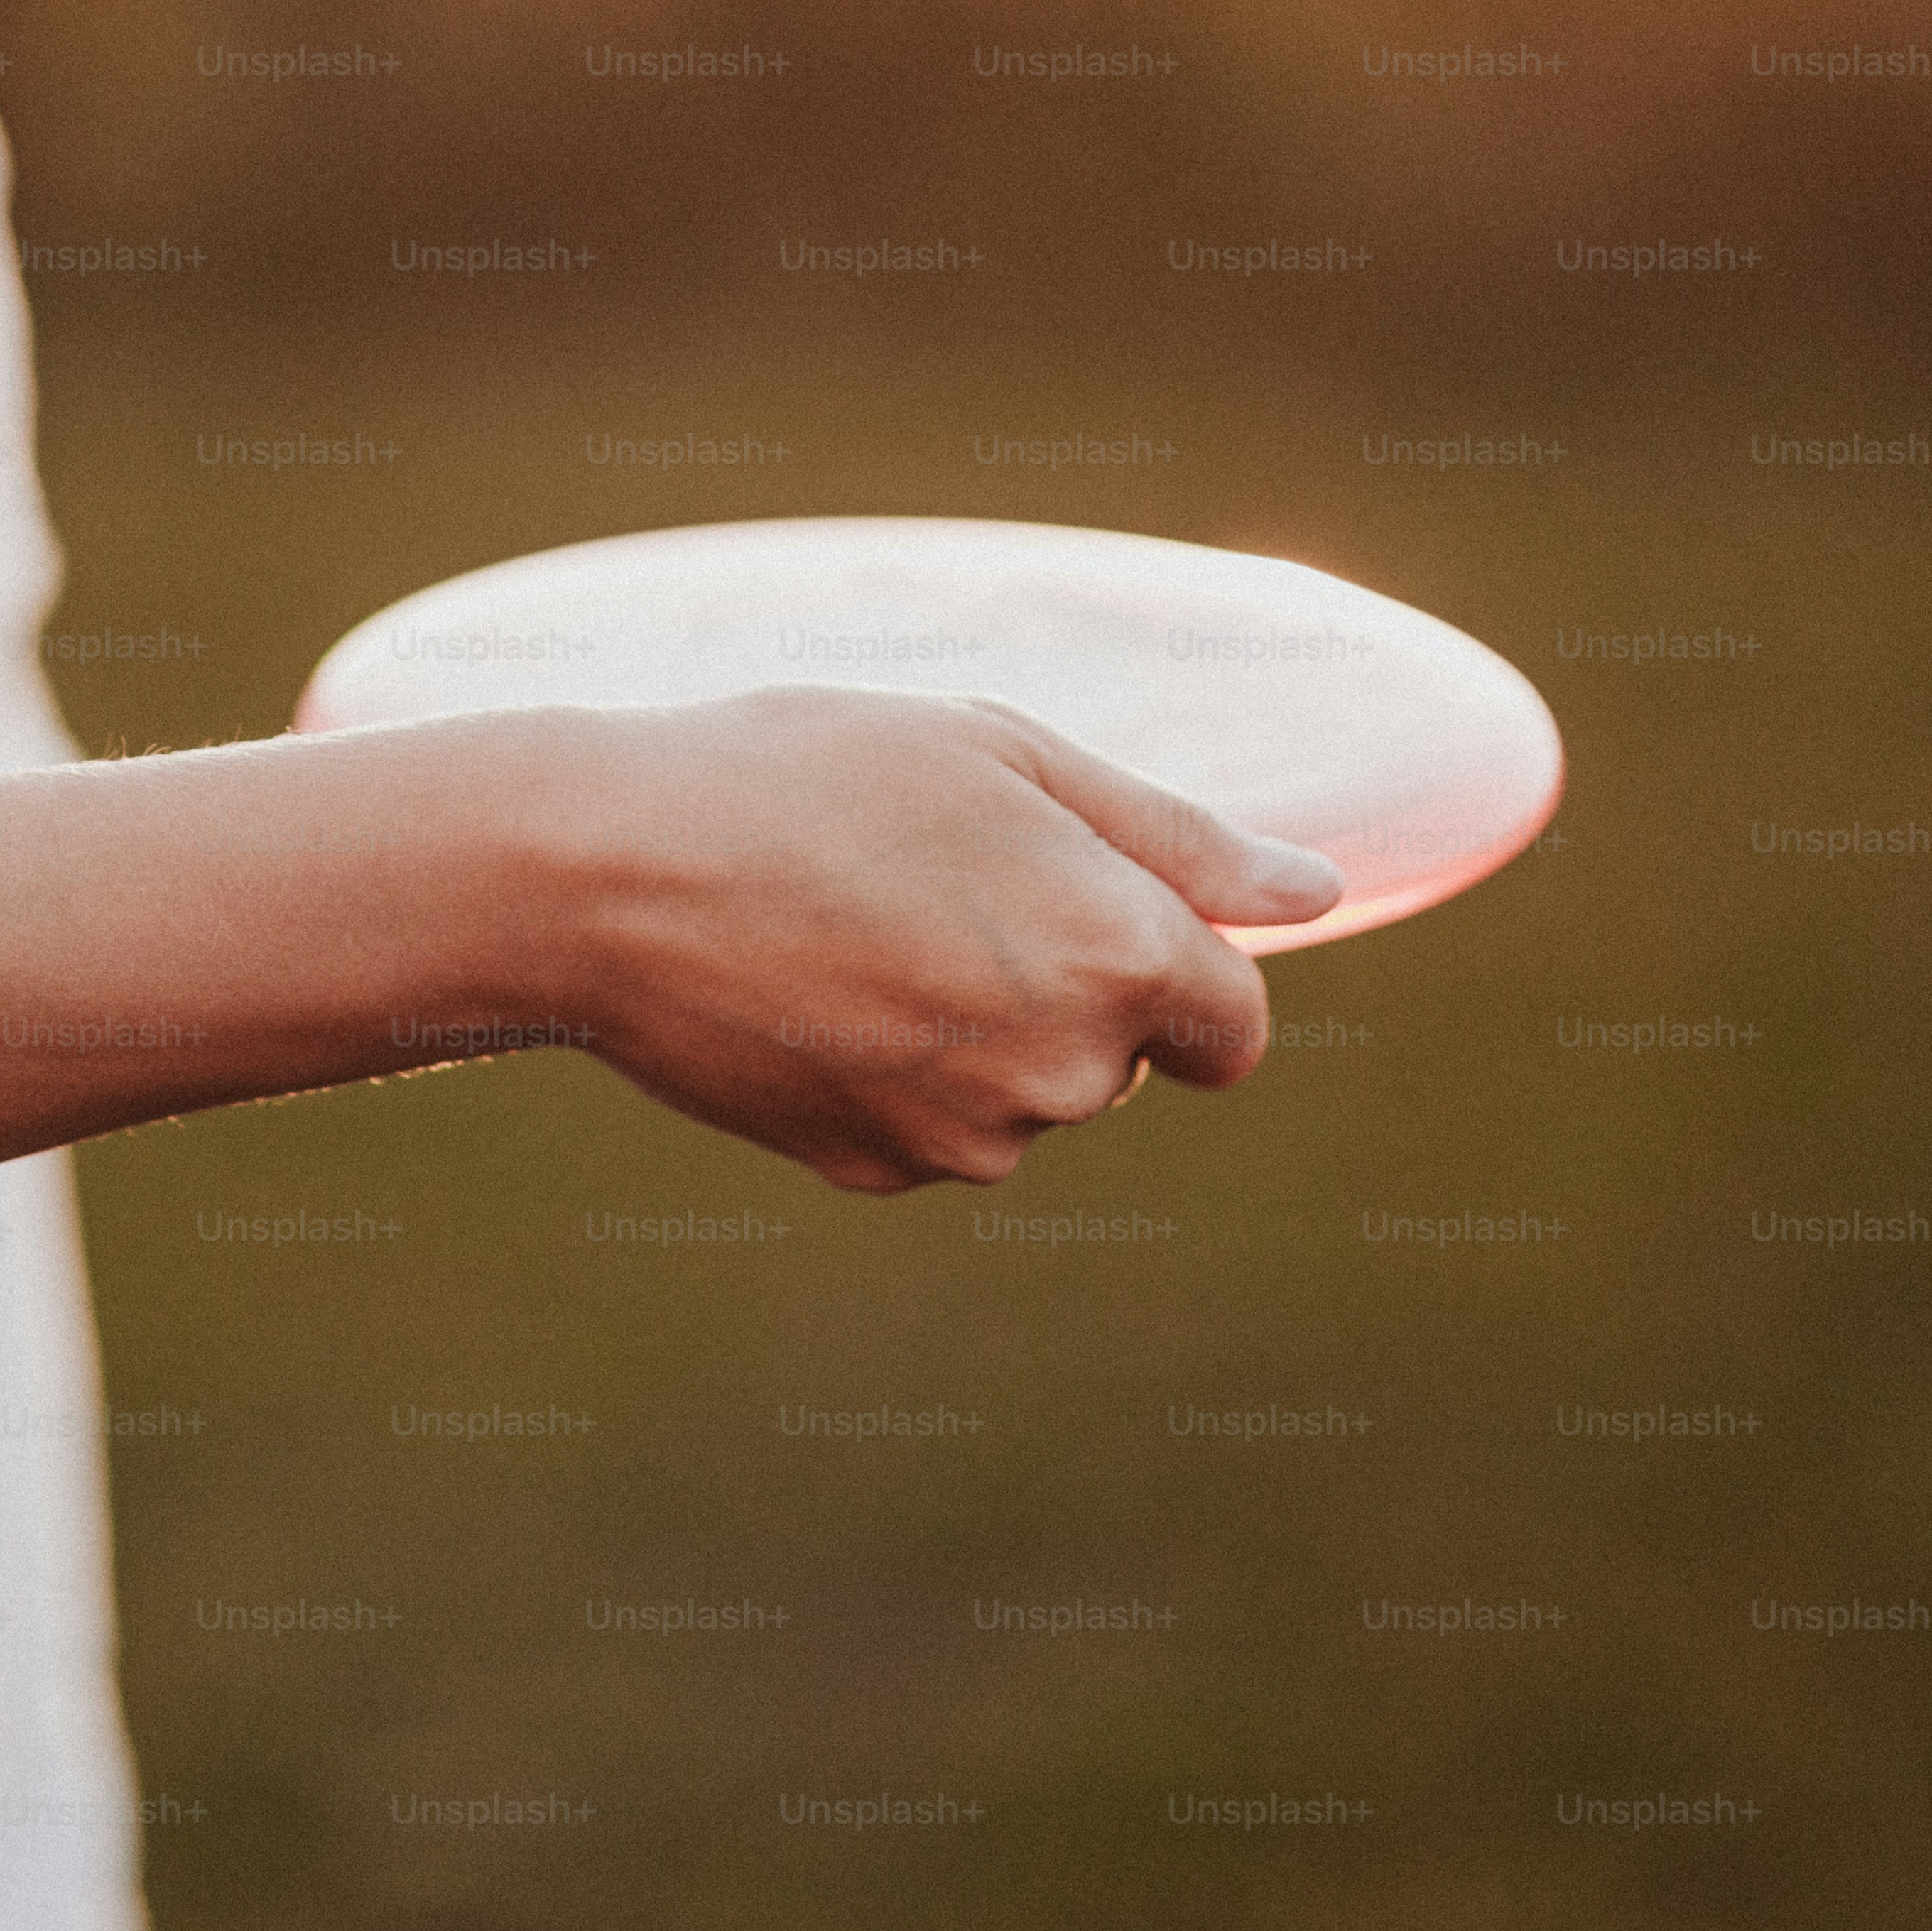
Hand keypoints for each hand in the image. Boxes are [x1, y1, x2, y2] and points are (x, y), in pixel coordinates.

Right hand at [546, 688, 1341, 1189]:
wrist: (611, 877)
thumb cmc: (812, 777)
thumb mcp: (1008, 757)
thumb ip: (1181, 840)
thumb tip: (1321, 896)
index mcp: (1121, 955)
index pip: (1234, 1026)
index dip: (1179, 968)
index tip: (1090, 915)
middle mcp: (1064, 1072)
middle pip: (1121, 1058)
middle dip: (1063, 988)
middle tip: (929, 885)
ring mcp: (965, 1138)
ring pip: (1021, 1097)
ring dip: (976, 1031)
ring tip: (853, 929)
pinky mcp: (873, 1173)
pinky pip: (930, 1130)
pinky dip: (894, 1074)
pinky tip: (810, 991)